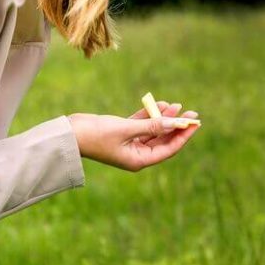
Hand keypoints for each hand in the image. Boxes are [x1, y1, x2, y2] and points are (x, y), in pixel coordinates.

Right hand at [68, 100, 199, 171]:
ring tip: (176, 105)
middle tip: (191, 112)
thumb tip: (174, 123)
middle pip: (162, 139)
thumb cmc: (95, 135)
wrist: (69, 133)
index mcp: (138, 160)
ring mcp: (129, 143)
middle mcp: (136, 154)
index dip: (182, 136)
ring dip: (164, 118)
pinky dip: (150, 115)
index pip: (168, 149)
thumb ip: (150, 125)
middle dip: (176, 126)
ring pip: (153, 130)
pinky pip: (142, 124)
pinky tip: (160, 104)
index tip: (195, 124)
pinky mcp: (122, 132)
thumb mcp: (125, 129)